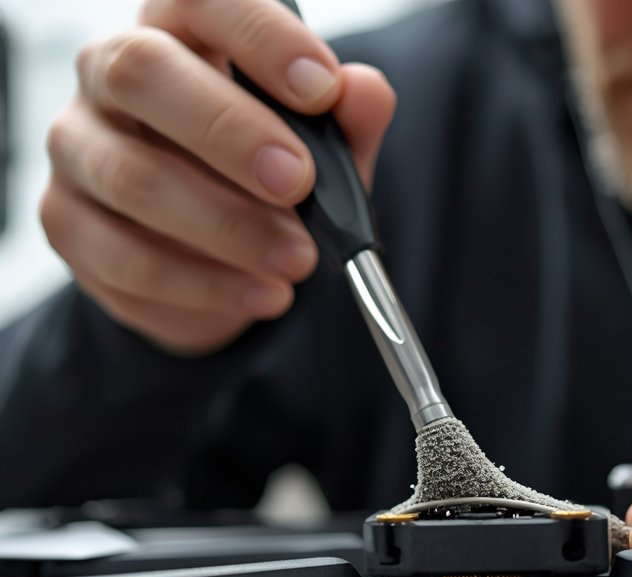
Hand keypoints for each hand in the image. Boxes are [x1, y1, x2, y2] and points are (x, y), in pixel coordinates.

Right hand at [40, 0, 395, 354]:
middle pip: (144, 72)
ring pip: (134, 178)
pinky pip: (127, 258)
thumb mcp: (320, 150)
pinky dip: (206, 285)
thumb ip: (345, 121)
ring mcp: (78, 149)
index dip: (260, 37)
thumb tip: (364, 91)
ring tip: (298, 259)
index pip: (202, 0)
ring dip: (228, 227)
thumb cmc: (264, 180)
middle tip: (300, 183)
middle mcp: (110, 74)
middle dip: (230, 131)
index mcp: (179, 33)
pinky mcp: (69, 225)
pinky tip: (265, 294)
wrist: (217, 260)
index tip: (322, 88)